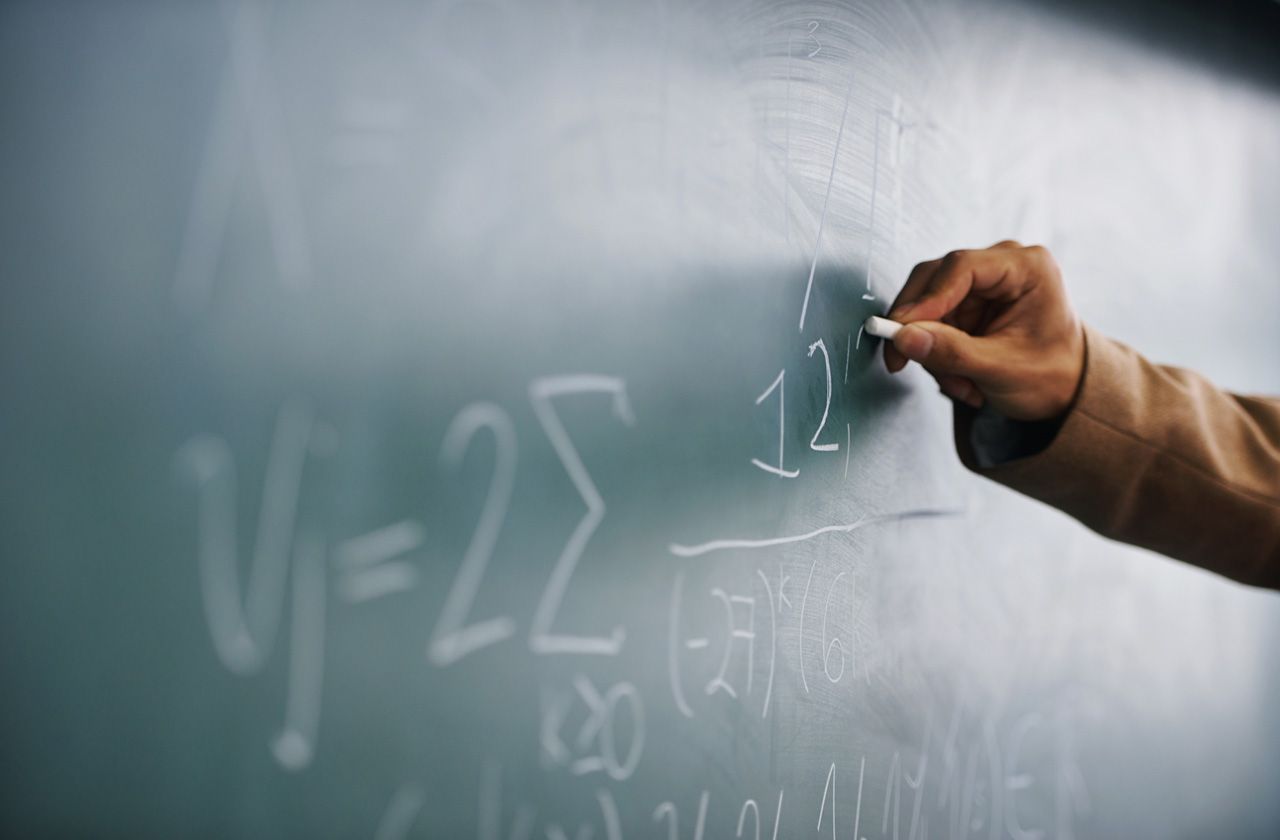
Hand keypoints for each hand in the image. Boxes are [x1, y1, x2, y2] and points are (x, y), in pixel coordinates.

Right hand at [883, 241, 1084, 421]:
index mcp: (1027, 267)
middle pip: (934, 279)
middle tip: (901, 361)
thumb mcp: (1003, 369)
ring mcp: (982, 283)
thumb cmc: (1052, 375)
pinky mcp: (967, 302)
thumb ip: (952, 353)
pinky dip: (936, 353)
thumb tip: (903, 339)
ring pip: (926, 304)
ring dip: (930, 349)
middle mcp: (1002, 265)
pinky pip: (930, 321)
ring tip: (959, 384)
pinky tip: (960, 377)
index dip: (925, 299)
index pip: (961, 267)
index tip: (901, 331)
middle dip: (919, 326)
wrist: (1066, 390)